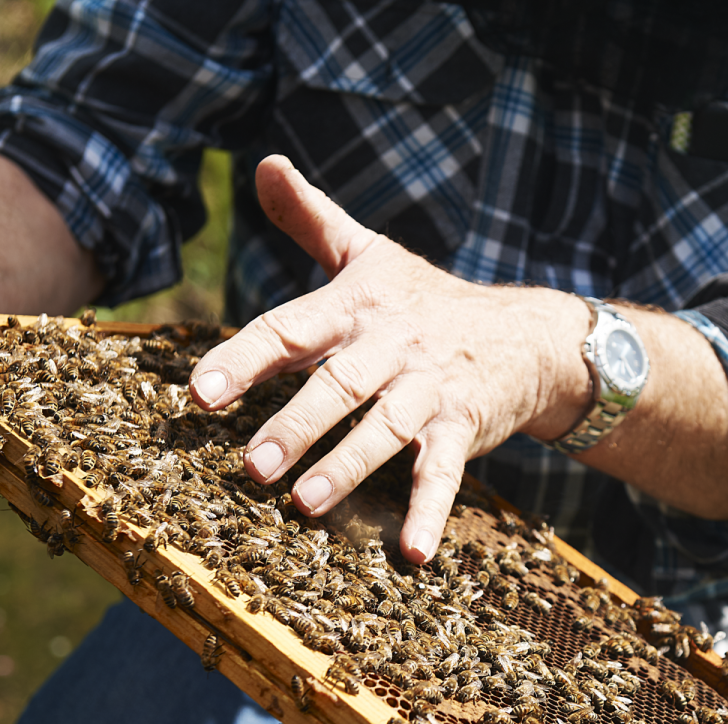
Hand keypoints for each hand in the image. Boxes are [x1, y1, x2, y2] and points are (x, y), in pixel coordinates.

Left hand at [189, 155, 589, 562]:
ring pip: (386, 430)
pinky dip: (429, 512)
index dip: (245, 358)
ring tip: (306, 504)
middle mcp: (392, 346)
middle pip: (339, 385)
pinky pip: (445, 474)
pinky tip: (411, 553)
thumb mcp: (370, 253)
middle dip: (297, 423)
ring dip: (348, 467)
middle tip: (251, 465)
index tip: (200, 392)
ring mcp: (430, 390)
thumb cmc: (427, 300)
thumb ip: (312, 218)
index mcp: (358, 305)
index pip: (292, 329)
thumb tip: (265, 164)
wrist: (527, 334)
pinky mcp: (463, 428)